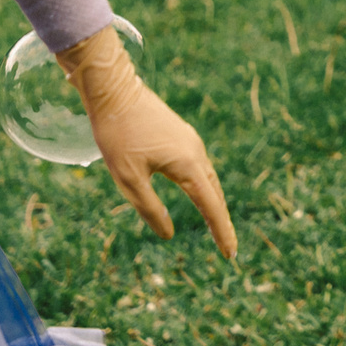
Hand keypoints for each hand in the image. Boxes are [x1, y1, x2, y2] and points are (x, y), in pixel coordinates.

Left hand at [56, 26, 237, 257]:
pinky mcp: (181, 135)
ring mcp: (190, 141)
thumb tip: (168, 234)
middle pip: (215, 193)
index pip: (211, 206)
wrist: (114, 91)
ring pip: (208, 178)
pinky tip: (196, 192)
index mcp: (187, 164)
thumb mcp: (128, 180)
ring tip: (215, 224)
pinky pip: (199, 166)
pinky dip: (203, 186)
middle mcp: (196, 152)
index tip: (231, 254)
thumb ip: (150, 209)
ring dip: (213, 202)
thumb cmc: (117, 136)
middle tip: (227, 247)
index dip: (222, 231)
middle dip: (221, 220)